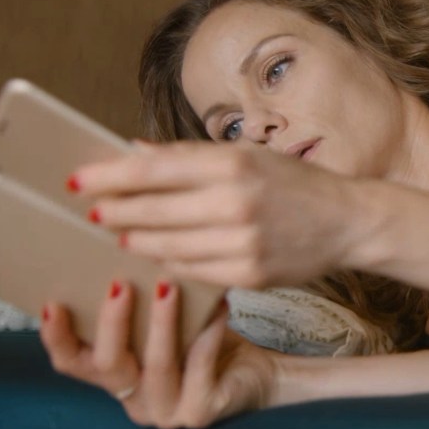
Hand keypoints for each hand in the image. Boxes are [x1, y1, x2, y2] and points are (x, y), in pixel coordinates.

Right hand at [39, 280, 278, 428]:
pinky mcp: (199, 412)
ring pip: (155, 365)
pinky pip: (200, 365)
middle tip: (120, 283)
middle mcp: (133, 399)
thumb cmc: (204, 340)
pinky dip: (208, 331)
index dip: (57, 336)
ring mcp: (165, 410)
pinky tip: (218, 304)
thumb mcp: (167, 320)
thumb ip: (142, 303)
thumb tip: (129, 240)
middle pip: (107, 364)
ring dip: (161, 322)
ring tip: (168, 287)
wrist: (255, 375)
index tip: (54, 302)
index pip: (71, 363)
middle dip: (111, 321)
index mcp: (115, 376)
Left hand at [71, 141, 363, 287]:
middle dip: (115, 212)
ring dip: (137, 240)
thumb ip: (191, 156)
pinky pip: (191, 271)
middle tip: (95, 213)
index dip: (109, 177)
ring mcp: (242, 244)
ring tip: (123, 234)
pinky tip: (160, 255)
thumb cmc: (296, 184)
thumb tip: (136, 152)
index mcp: (232, 164)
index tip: (79, 182)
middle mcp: (235, 203)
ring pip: (165, 247)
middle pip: (151, 211)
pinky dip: (169, 263)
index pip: (152, 170)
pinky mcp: (249, 276)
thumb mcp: (249, 156)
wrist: (349, 222)